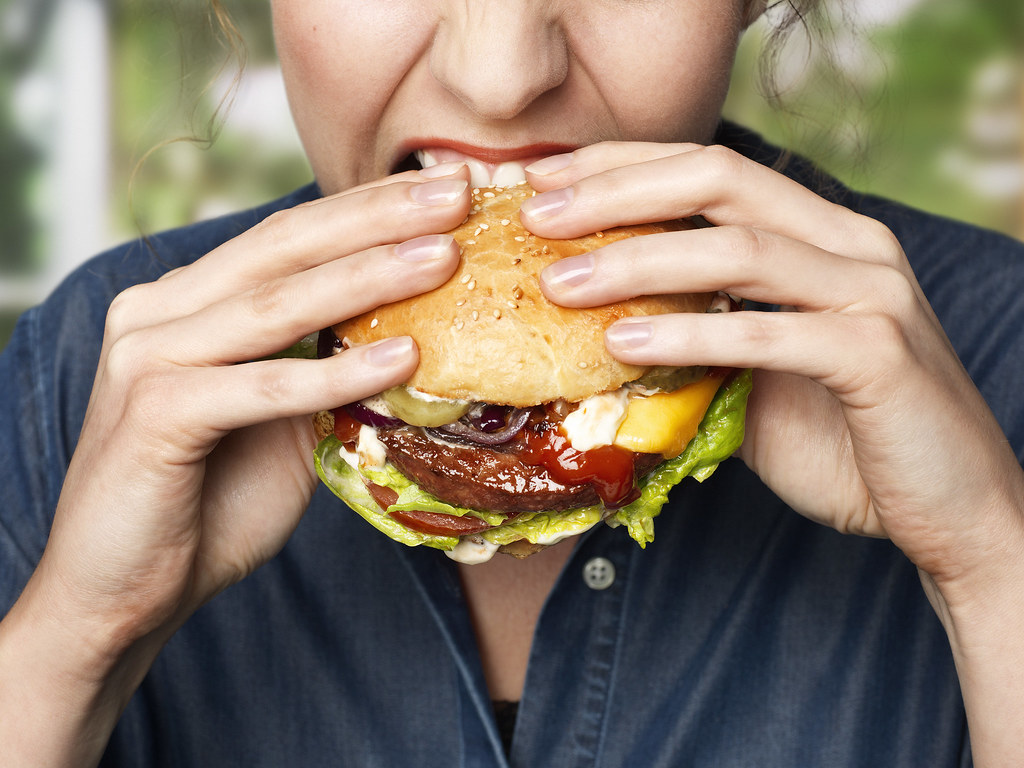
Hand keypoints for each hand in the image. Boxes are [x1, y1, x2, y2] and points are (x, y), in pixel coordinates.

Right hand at [25, 165, 471, 655]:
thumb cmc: (206, 504)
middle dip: (378, 217)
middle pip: (285, 247)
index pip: (288, 237)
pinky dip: (332, 375)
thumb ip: (320, 370)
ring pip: (276, 304)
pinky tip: (401, 359)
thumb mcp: (278, 421)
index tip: (444, 188)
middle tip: (457, 193)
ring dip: (369, 277)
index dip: (368, 207)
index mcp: (187, 302)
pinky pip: (260, 385)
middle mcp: (160, 312)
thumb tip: (408, 338)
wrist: (124, 593)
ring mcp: (149, 356)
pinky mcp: (154, 412)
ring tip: (444, 258)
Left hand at [523, 142, 1023, 585]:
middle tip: (535, 215)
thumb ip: (697, 337)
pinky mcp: (880, 355)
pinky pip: (770, 333)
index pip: (708, 168)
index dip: (620, 165)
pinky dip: (691, 337)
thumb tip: (595, 332)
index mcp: (819, 233)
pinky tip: (624, 347)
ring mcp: (871, 293)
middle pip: (719, 180)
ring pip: (741, 248)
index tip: (543, 180)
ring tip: (560, 284)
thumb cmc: (844, 437)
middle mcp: (850, 242)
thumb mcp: (754, 374)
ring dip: (638, 261)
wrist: (947, 508)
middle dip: (617, 190)